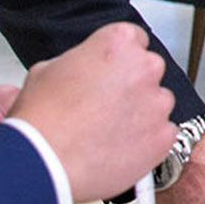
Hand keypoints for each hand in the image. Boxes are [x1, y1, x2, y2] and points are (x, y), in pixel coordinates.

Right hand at [8, 22, 175, 201]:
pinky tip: (119, 148)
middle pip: (148, 71)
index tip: (112, 73)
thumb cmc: (42, 119)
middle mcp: (144, 68)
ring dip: (141, 114)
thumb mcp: (47, 69)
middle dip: (131, 86)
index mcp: (118, 42)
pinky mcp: (162, 137)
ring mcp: (157, 104)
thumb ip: (78, 61)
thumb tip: (83, 69)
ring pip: (157, 104)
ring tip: (108, 131)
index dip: (120, 59)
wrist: (43, 163)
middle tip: (106, 105)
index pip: (134, 40)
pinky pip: (162, 135)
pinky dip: (146, 142)